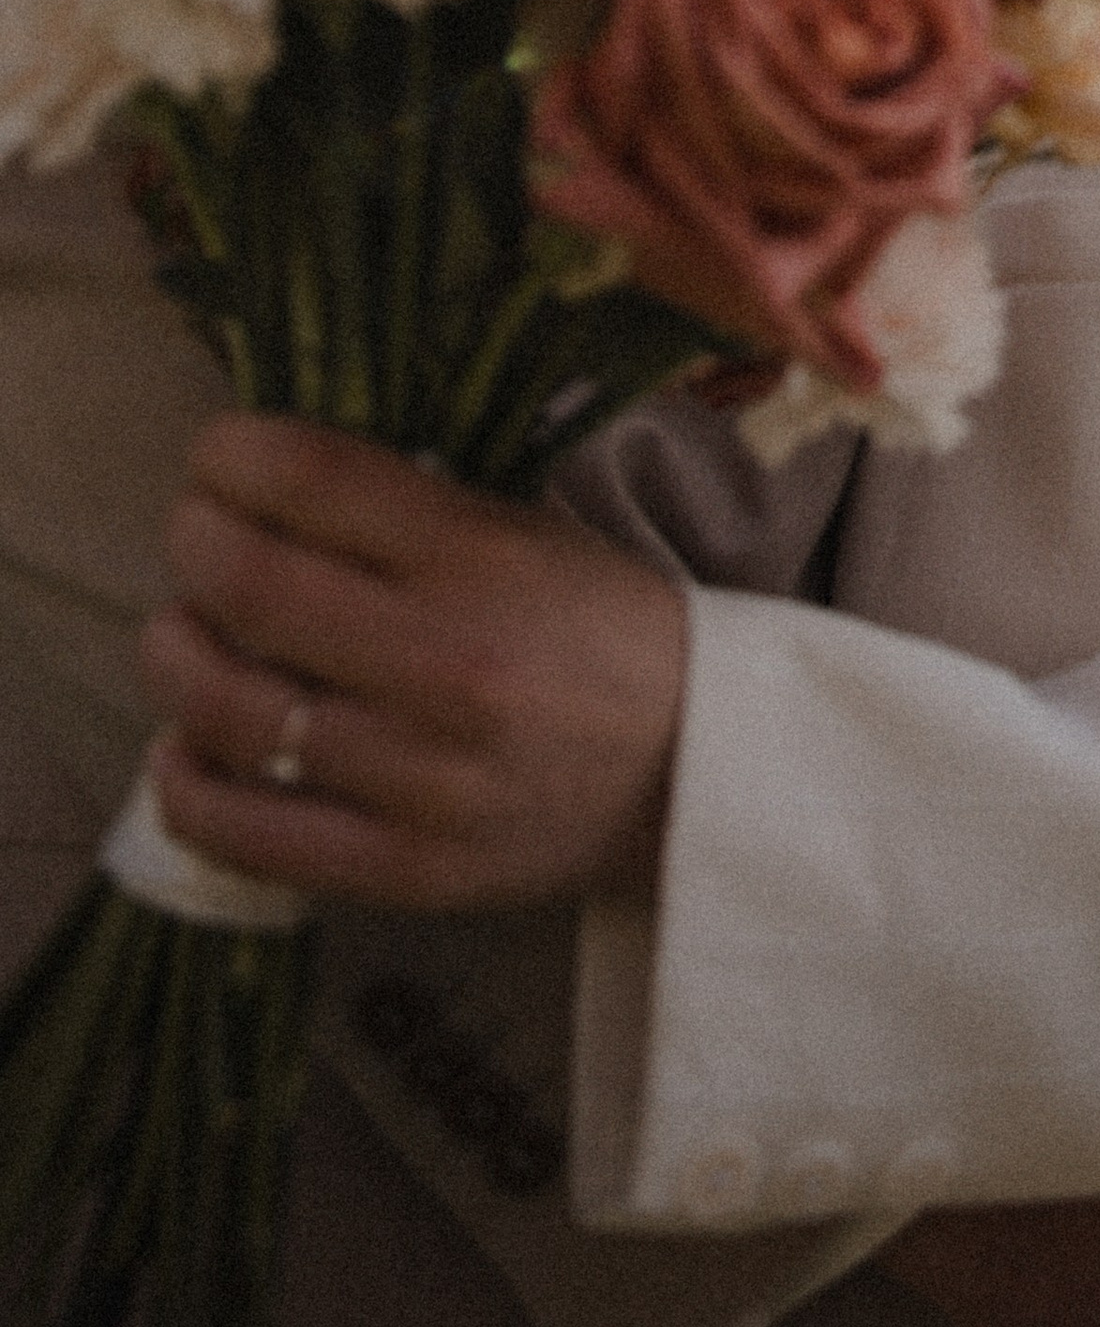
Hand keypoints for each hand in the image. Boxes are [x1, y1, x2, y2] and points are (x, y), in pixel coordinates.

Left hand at [142, 414, 685, 911]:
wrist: (700, 773)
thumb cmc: (607, 635)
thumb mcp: (532, 538)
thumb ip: (408, 514)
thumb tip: (265, 487)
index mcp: (486, 560)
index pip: (312, 482)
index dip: (231, 456)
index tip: (216, 456)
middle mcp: (446, 665)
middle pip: (248, 586)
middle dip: (192, 542)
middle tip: (192, 536)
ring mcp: (420, 778)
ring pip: (229, 709)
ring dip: (173, 655)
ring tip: (180, 634)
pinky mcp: (404, 870)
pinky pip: (246, 833)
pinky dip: (184, 783)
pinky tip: (182, 747)